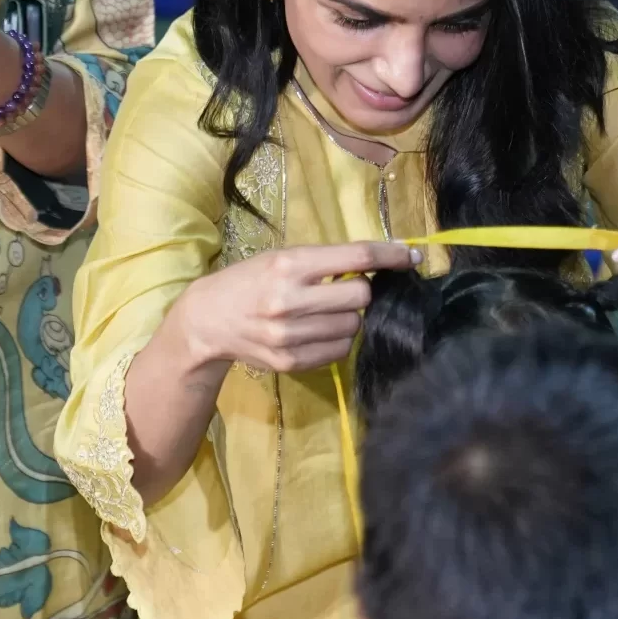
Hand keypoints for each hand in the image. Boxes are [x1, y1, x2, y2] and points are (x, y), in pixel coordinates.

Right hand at [171, 241, 417, 377]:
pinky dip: (336, 340)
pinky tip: (317, 331)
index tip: (411, 256)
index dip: (391, 256)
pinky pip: (338, 351)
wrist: (207, 320)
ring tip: (324, 312)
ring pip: (352, 326)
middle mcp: (289, 300)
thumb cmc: (250, 280)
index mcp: (289, 265)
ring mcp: (289, 336)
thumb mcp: (282, 258)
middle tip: (344, 289)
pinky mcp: (289, 362)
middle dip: (362, 291)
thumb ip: (326, 261)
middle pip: (361, 296)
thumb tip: (383, 263)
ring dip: (348, 317)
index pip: (357, 258)